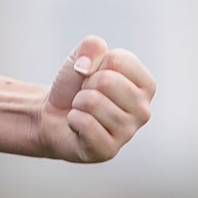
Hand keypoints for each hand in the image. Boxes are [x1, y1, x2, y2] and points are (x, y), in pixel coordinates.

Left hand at [35, 36, 156, 162]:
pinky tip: (77, 126)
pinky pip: (84, 123)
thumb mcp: (82, 58)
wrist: (52, 114)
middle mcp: (143, 110)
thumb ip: (91, 46)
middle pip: (106, 81)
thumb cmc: (75, 86)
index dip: (96, 63)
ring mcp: (128, 133)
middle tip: (86, 95)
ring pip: (93, 102)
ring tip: (82, 110)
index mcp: (145, 86)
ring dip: (78, 103)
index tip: (94, 76)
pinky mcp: (108, 150)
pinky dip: (73, 120)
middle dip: (86, 84)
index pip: (120, 60)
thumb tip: (86, 66)